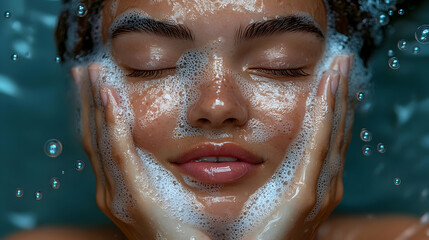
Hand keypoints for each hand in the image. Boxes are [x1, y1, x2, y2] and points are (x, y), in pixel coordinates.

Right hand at [72, 64, 211, 239]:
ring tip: (93, 74)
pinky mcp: (133, 198)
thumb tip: (166, 148)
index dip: (94, 113)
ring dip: (96, 104)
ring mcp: (116, 197)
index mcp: (116, 189)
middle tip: (85, 70)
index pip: (100, 144)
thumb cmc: (183, 231)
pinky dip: (113, 124)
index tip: (95, 85)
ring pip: (100, 140)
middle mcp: (109, 192)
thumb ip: (156, 173)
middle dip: (87, 101)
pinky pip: (120, 154)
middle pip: (93, 137)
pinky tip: (111, 100)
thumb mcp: (164, 197)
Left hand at [247, 55, 352, 239]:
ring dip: (337, 98)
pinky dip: (325, 116)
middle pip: (335, 131)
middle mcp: (320, 186)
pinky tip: (327, 90)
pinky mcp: (304, 195)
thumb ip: (261, 171)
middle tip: (341, 62)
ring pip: (332, 133)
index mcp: (309, 184)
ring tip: (339, 67)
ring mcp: (317, 191)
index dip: (330, 107)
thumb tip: (238, 141)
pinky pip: (318, 146)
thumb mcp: (261, 197)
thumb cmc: (245, 237)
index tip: (330, 78)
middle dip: (340, 95)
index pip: (324, 137)